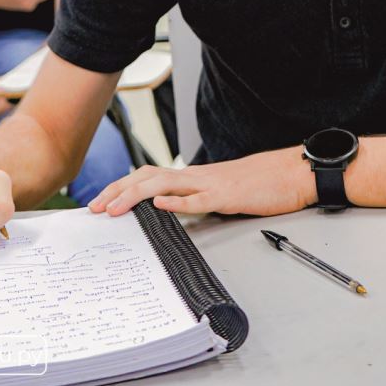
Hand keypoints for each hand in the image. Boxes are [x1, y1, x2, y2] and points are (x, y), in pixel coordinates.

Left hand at [88, 146, 317, 216]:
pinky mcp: (228, 195)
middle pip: (147, 177)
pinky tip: (160, 207)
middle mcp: (196, 176)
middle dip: (117, 191)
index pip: (148, 176)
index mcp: (194, 177)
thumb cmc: (261, 184)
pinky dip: (177, 202)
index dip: (122, 186)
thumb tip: (174, 212)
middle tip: (94, 208)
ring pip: (165, 184)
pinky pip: (199, 199)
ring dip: (135, 195)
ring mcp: (211, 184)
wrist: (291, 173)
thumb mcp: (221, 192)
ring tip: (114, 208)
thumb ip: (197, 199)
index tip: (101, 201)